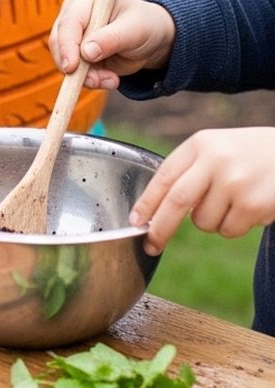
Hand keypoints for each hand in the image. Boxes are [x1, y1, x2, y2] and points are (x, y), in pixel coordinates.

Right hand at [48, 0, 175, 90]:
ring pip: (65, 61)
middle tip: (96, 81)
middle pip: (59, 42)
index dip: (67, 45)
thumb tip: (86, 53)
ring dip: (87, 77)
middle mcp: (74, 15)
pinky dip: (92, 81)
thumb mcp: (135, 30)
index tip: (72, 67)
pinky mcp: (78, 55)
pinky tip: (111, 79)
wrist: (153, 40)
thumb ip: (111, 39)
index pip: (69, 22)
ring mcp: (74, 36)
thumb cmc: (145, 25)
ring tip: (112, 80)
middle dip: (75, 67)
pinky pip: (75, 73)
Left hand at [129, 128, 274, 254]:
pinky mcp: (252, 204)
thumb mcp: (217, 148)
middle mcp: (215, 160)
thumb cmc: (250, 154)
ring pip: (203, 222)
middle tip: (151, 243)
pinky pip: (228, 230)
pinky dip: (234, 226)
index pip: (164, 175)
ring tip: (232, 201)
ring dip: (211, 221)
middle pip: (175, 201)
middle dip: (160, 228)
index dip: (147, 201)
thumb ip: (190, 171)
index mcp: (200, 144)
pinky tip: (249, 206)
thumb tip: (157, 210)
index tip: (135, 220)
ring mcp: (234, 182)